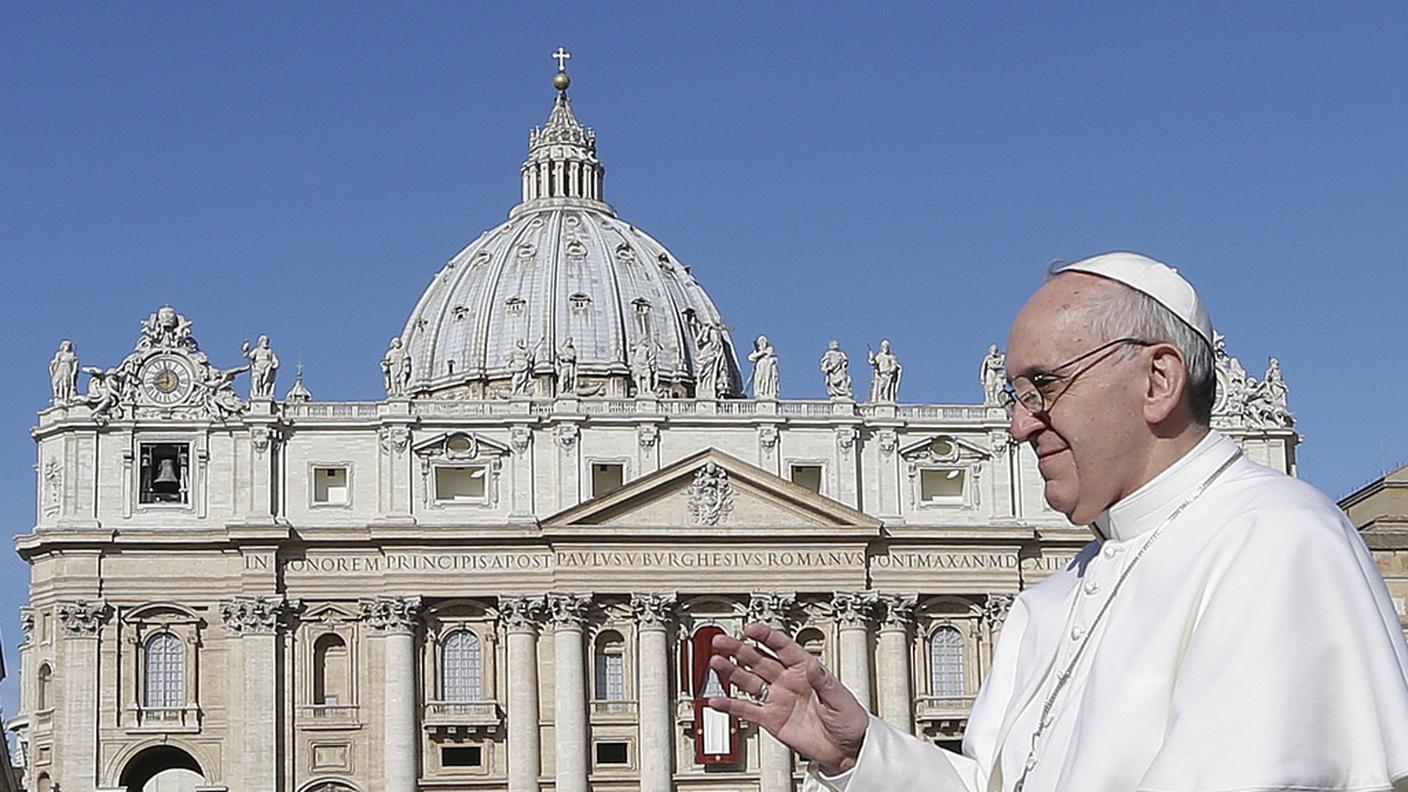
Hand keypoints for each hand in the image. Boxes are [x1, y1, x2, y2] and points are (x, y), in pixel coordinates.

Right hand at [708, 622, 867, 774]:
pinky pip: (747, 709)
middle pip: (758, 660)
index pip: (782, 647)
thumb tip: (814, 665)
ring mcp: (777, 699)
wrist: (845, 749)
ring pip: (749, 681)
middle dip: (739, 649)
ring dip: (731, 672)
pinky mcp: (771, 719)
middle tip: (721, 640)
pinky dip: (731, 705)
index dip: (766, 636)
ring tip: (715, 663)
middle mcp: (787, 681)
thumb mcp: (840, 698)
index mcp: (805, 670)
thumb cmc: (849, 720)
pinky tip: (717, 701)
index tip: (750, 628)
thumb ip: (824, 682)